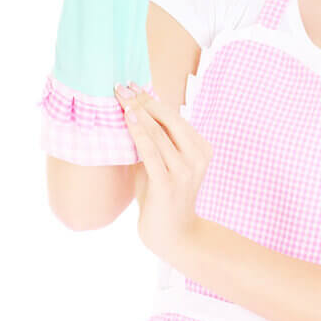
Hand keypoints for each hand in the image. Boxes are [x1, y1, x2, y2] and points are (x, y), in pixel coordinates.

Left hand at [114, 82, 212, 258]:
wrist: (175, 236)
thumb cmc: (163, 197)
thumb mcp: (162, 164)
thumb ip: (155, 142)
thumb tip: (131, 112)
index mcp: (201, 148)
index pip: (174, 116)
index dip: (152, 99)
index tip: (133, 84)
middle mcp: (197, 156)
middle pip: (168, 119)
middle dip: (143, 100)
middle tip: (122, 85)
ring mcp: (185, 170)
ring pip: (159, 132)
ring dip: (137, 112)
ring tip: (120, 97)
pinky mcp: (169, 184)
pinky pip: (151, 152)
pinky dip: (139, 133)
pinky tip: (128, 118)